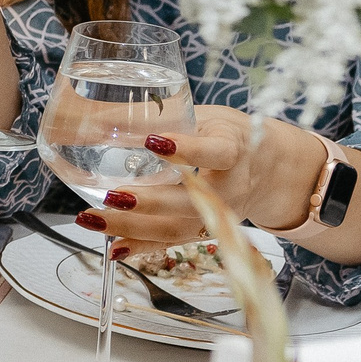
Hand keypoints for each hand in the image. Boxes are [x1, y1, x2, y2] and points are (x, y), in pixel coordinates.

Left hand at [72, 105, 320, 245]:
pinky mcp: (203, 230)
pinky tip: (113, 248)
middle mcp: (230, 188)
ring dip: (132, 226)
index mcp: (234, 149)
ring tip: (92, 218)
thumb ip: (159, 115)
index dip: (188, 149)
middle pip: (193, 201)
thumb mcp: (204, 115)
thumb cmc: (226, 134)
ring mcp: (217, 214)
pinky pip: (172, 242)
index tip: (154, 141)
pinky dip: (140, 246)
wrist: (268, 169)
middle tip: (112, 195)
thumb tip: (93, 114)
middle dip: (151, 202)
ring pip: (177, 227)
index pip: (217, 152)